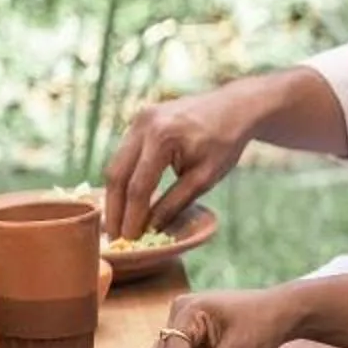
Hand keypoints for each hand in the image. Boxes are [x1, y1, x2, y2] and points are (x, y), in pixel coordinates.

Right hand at [103, 86, 259, 238]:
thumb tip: (149, 228)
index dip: (132, 216)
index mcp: (162, 137)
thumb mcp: (204, 178)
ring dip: (114, 195)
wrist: (233, 107)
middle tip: (115, 236)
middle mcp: (143, 124)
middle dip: (114, 209)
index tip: (129, 240)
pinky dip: (123, 178)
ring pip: (115, 164)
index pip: (139, 186)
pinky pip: (123, 154)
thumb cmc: (224, 143)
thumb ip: (174, 203)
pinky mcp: (138, 121)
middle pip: (117, 174)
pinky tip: (126, 200)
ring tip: (118, 222)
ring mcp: (138, 120)